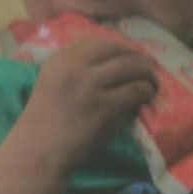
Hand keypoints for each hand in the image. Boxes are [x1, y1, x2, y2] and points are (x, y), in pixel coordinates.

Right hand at [22, 37, 157, 166]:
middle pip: (117, 51)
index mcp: (61, 60)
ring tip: (152, 83)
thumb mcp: (53, 83)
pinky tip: (147, 97)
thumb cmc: (46, 122)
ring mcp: (90, 87)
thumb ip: (75, 69)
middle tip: (147, 68)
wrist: (39, 151)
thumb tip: (112, 62)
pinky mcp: (104, 107)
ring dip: (147, 74)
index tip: (128, 56)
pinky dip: (145, 92)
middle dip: (137, 57)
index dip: (118, 48)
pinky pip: (135, 91)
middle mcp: (75, 68)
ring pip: (131, 68)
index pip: (97, 42)